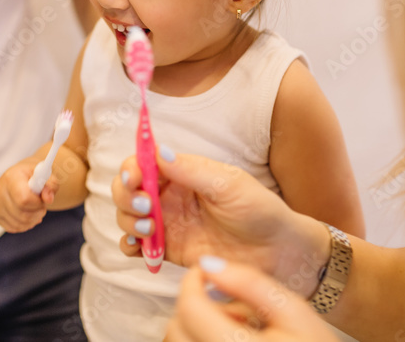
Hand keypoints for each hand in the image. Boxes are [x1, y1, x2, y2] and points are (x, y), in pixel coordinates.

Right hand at [0, 158, 58, 232]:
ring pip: (18, 224)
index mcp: (12, 177)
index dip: (37, 204)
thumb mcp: (47, 176)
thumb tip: (48, 199)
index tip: (42, 200)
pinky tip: (28, 214)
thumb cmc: (35, 176)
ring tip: (36, 209)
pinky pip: (13, 228)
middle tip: (41, 205)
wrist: (21, 176)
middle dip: (37, 213)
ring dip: (32, 220)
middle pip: (22, 214)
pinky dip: (25, 225)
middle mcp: (0, 190)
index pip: (23, 199)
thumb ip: (51, 186)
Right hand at [112, 150, 329, 286]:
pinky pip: (138, 246)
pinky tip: (141, 247)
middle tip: (144, 207)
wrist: (279, 253)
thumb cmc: (259, 211)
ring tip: (149, 227)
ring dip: (127, 220)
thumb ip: (192, 169)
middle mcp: (170, 196)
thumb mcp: (229, 184)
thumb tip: (157, 151)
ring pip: (127, 217)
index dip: (131, 168)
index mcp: (183, 173)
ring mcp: (168, 223)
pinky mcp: (169, 250)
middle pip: (127, 189)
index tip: (135, 179)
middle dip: (125, 196)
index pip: (144, 163)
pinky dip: (130, 245)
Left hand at [165, 258, 337, 340]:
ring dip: (199, 331)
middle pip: (177, 330)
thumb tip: (209, 264)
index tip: (204, 272)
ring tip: (241, 331)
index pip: (188, 308)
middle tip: (236, 309)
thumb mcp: (294, 312)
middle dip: (197, 309)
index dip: (191, 281)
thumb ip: (251, 283)